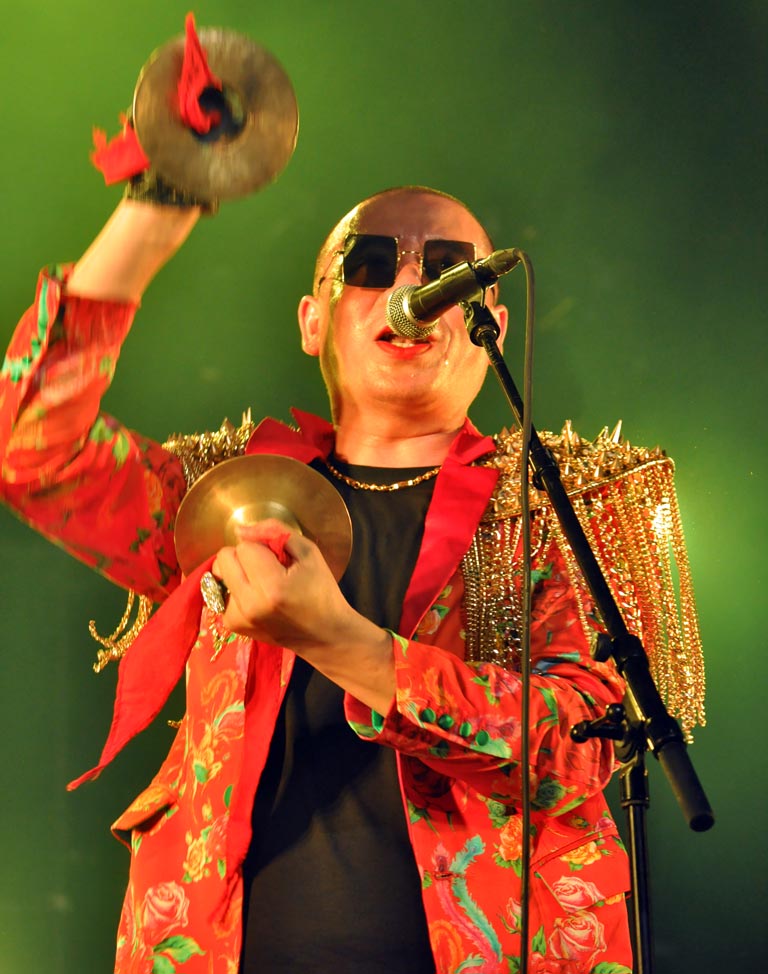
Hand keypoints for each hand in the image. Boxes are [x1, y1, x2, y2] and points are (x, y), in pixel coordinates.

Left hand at [212, 520, 395, 712]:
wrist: (325, 635)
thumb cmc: (321, 591)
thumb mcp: (309, 553)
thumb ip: (275, 532)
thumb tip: (241, 530)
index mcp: (272, 585)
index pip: (245, 546)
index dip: (261, 546)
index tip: (278, 557)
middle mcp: (250, 604)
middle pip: (224, 559)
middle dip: (244, 555)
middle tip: (265, 566)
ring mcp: (240, 618)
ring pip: (219, 575)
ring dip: (238, 573)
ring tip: (262, 584)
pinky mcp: (234, 626)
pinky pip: (221, 594)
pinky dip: (237, 591)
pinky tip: (257, 598)